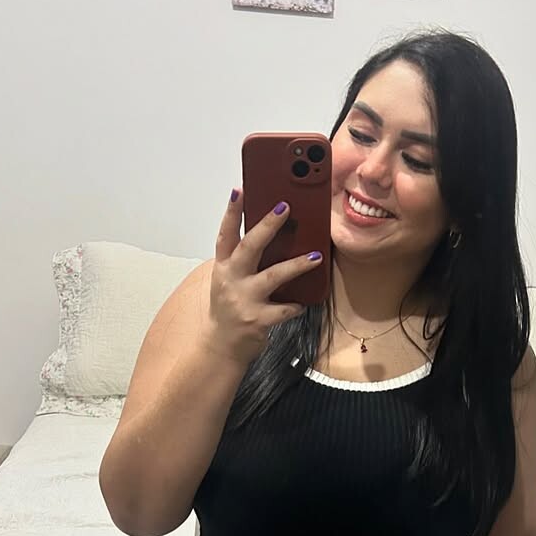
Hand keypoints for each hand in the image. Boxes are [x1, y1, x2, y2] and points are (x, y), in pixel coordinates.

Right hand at [204, 189, 322, 365]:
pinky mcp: (257, 320)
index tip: (239, 190)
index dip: (232, 212)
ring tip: (315, 257)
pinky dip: (295, 305)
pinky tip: (303, 302)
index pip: (226, 234)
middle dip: (267, 226)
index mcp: (223, 267)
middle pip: (249, 247)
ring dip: (295, 266)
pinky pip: (283, 309)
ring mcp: (244, 300)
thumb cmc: (229, 308)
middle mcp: (231, 280)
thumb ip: (244, 261)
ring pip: (272, 276)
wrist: (220, 346)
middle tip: (285, 207)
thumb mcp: (228, 280)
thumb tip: (272, 236)